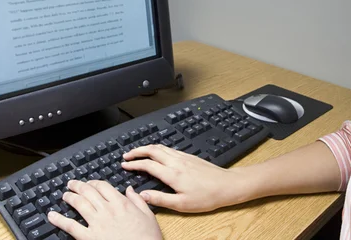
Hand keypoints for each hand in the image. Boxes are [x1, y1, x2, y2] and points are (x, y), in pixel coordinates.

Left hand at [47, 179, 161, 239]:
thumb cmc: (147, 237)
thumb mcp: (148, 215)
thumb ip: (138, 200)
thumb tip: (130, 189)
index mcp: (121, 203)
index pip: (103, 186)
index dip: (94, 183)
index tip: (90, 183)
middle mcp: (107, 210)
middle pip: (88, 192)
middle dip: (78, 186)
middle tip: (72, 184)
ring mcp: (97, 224)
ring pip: (79, 205)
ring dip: (70, 197)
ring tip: (64, 195)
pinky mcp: (89, 237)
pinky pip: (71, 226)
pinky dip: (59, 220)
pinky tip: (52, 215)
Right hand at [122, 144, 244, 211]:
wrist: (227, 185)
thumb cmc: (207, 196)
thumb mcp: (182, 204)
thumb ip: (160, 199)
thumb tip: (143, 195)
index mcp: (172, 174)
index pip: (147, 165)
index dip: (134, 164)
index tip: (124, 165)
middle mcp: (176, 162)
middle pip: (152, 150)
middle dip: (137, 150)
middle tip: (126, 155)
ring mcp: (183, 157)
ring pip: (161, 146)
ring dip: (146, 147)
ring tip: (138, 152)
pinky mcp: (189, 156)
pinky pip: (169, 148)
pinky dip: (158, 148)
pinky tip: (157, 153)